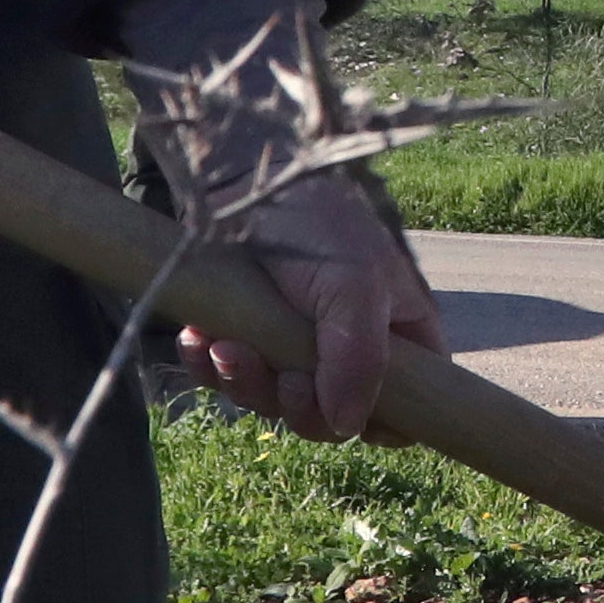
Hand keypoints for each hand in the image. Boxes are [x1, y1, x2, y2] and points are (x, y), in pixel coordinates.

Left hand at [174, 160, 445, 441]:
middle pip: (329, 414)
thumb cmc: (315, 219)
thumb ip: (360, 360)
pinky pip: (226, 377)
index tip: (340, 408)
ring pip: (273, 400)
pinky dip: (209, 366)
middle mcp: (349, 343)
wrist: (239, 174)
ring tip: (226, 344)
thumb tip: (346, 428)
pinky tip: (198, 338)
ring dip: (245, 381)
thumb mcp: (355, 286)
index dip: (376, 422)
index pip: (405, 405)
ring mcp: (292, 342)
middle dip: (294, 401)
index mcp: (398, 332)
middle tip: (274, 370)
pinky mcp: (242, 333)